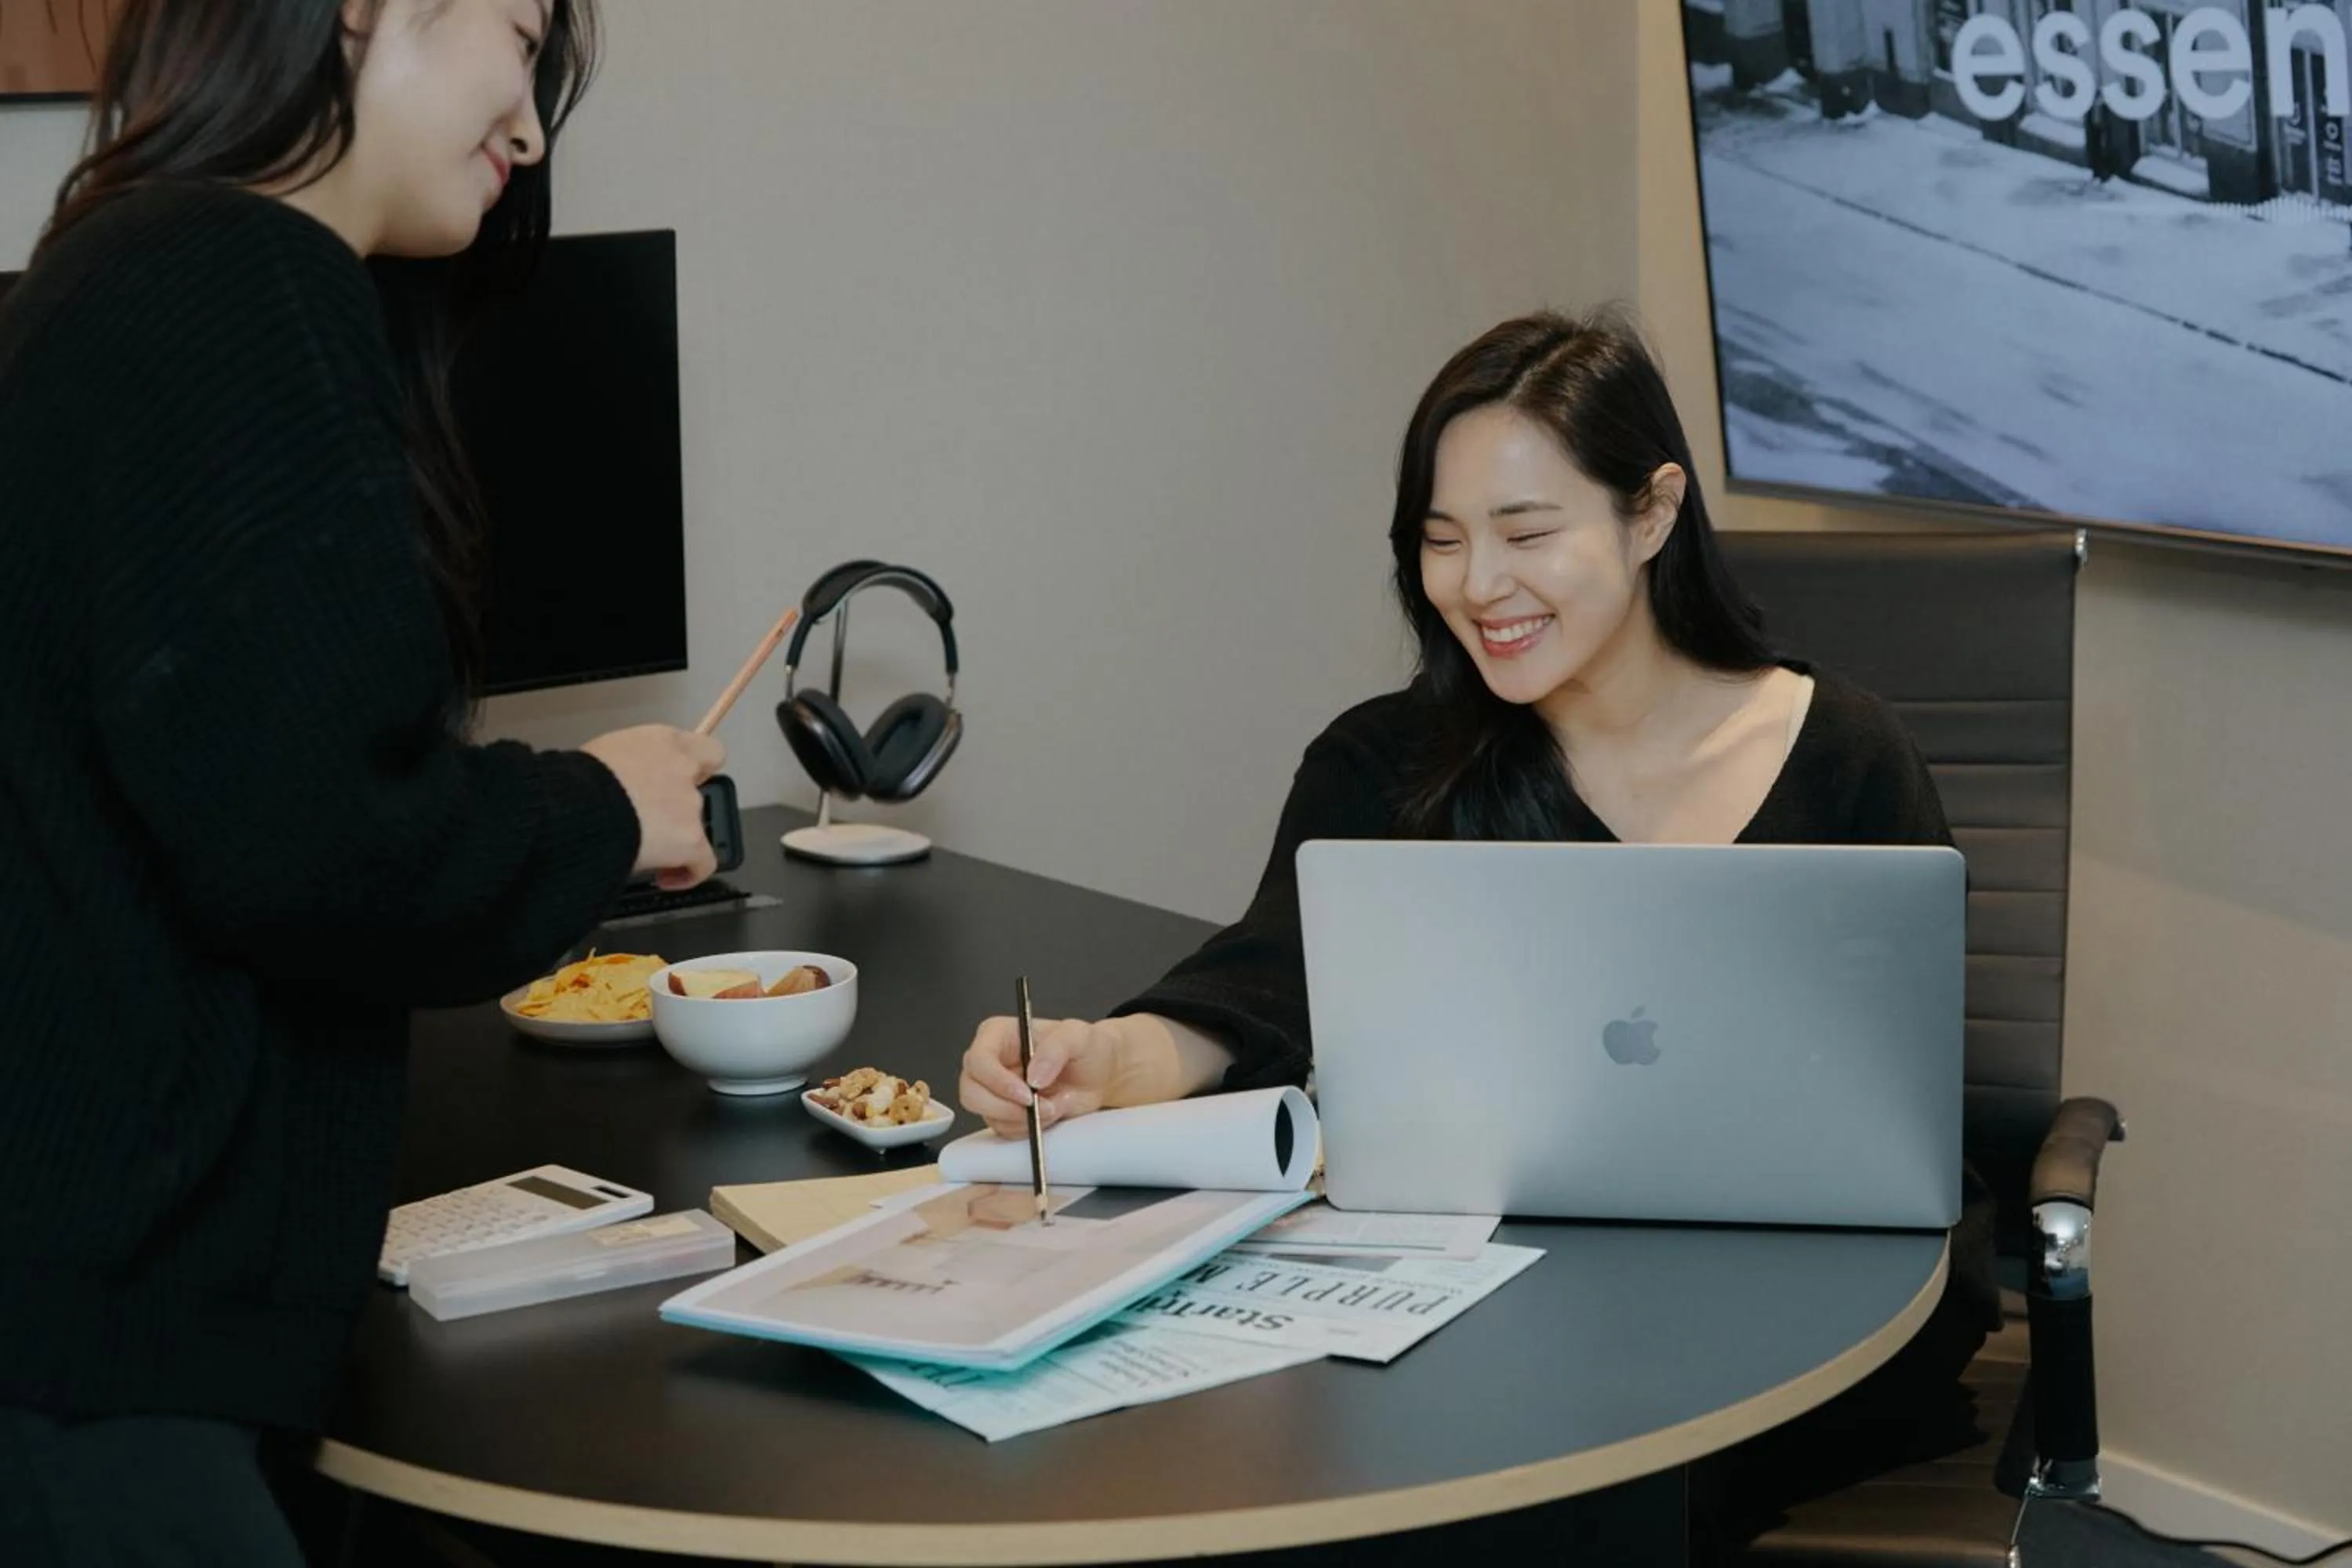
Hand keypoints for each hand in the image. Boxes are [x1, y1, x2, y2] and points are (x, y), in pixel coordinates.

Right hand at [581, 725, 726, 889]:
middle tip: (648, 824)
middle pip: (695, 792)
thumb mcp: (603, 756)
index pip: (705, 750)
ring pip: (694, 826)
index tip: (680, 784)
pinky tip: (665, 879)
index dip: (698, 770)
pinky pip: (703, 863)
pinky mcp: (691, 839)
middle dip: (675, 809)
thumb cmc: (573, 780)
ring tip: (643, 851)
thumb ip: (629, 766)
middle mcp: (684, 768)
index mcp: (663, 741)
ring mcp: (690, 804)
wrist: (575, 806)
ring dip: (674, 837)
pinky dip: (689, 872)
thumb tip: (625, 784)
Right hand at [958, 1015, 1122, 1140]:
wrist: (1101, 1074)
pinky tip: (1052, 1112)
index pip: (978, 1060)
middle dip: (1006, 1108)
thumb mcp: (1078, 1036)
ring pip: (989, 1116)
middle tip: (1040, 1108)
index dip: (996, 1081)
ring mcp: (995, 1091)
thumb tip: (1034, 1076)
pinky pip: (1005, 1130)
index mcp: (997, 1035)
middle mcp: (989, 1063)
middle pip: (971, 1093)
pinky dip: (1031, 1129)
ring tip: (1056, 1105)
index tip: (1026, 1094)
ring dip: (1025, 1120)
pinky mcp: (1005, 1114)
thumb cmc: (1087, 1047)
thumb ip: (1056, 1049)